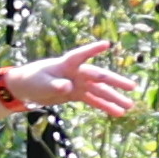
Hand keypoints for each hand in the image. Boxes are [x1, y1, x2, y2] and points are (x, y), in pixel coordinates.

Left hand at [10, 38, 138, 117]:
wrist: (26, 88)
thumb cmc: (32, 80)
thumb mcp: (41, 83)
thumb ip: (54, 85)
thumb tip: (68, 87)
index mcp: (66, 64)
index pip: (81, 55)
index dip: (92, 49)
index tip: (106, 44)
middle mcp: (77, 72)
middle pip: (99, 76)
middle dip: (115, 81)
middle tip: (132, 86)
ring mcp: (79, 83)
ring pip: (99, 91)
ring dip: (114, 98)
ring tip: (129, 105)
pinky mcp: (77, 94)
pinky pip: (94, 100)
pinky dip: (105, 106)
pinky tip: (118, 113)